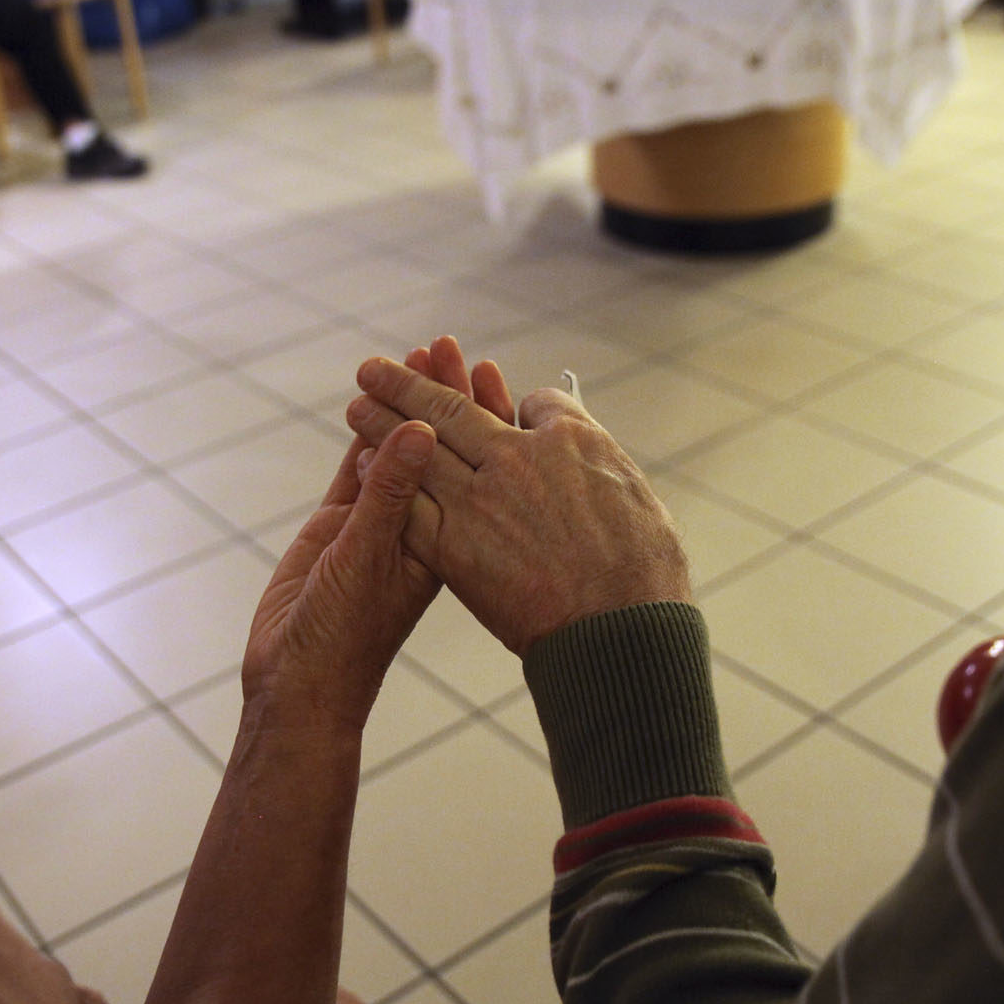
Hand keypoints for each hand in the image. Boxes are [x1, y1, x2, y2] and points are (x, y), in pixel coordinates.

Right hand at [241, 338, 510, 729]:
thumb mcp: (369, 561)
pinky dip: (367, 435)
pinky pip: (362, 469)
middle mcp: (422, 526)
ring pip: (401, 452)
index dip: (475, 412)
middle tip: (444, 343)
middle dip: (443, 394)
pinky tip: (374, 402)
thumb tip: (424, 432)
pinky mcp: (343, 525)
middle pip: (440, 446)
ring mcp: (382, 524)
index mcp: (446, 538)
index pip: (470, 463)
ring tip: (416, 354)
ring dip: (408, 406)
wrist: (299, 681)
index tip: (480, 366)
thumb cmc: (344, 637)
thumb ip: (392, 495)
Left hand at [346, 343, 690, 655]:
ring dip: (383, 423)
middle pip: (453, 410)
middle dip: (409, 385)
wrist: (622, 635)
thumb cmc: (645, 575)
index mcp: (571, 441)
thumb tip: (574, 441)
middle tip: (374, 369)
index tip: (480, 385)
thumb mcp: (636, 497)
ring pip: (420, 448)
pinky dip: (384, 481)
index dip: (498, 395)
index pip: (531, 404)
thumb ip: (599, 462)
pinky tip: (363, 465)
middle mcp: (519, 458)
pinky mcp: (456, 549)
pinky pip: (409, 504)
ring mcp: (483, 501)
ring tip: (357, 403)